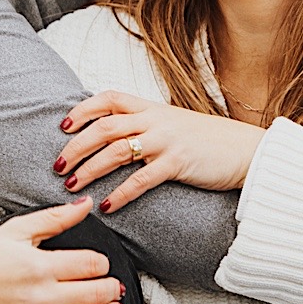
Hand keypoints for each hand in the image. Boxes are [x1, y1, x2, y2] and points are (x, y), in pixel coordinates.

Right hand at [0, 198, 123, 303]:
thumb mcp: (15, 231)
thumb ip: (54, 218)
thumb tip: (85, 203)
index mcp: (39, 265)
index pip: (90, 264)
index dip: (103, 263)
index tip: (100, 264)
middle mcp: (39, 297)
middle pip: (95, 293)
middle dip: (111, 289)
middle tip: (113, 286)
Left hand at [55, 90, 266, 212]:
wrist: (245, 150)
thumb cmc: (208, 141)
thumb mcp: (174, 123)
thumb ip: (146, 126)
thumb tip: (115, 136)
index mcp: (152, 108)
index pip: (109, 98)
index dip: (83, 110)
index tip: (63, 125)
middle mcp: (156, 120)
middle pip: (104, 126)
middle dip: (76, 146)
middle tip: (57, 165)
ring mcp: (167, 140)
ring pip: (116, 150)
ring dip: (90, 169)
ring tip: (72, 185)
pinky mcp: (178, 163)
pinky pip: (142, 178)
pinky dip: (121, 192)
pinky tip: (107, 205)